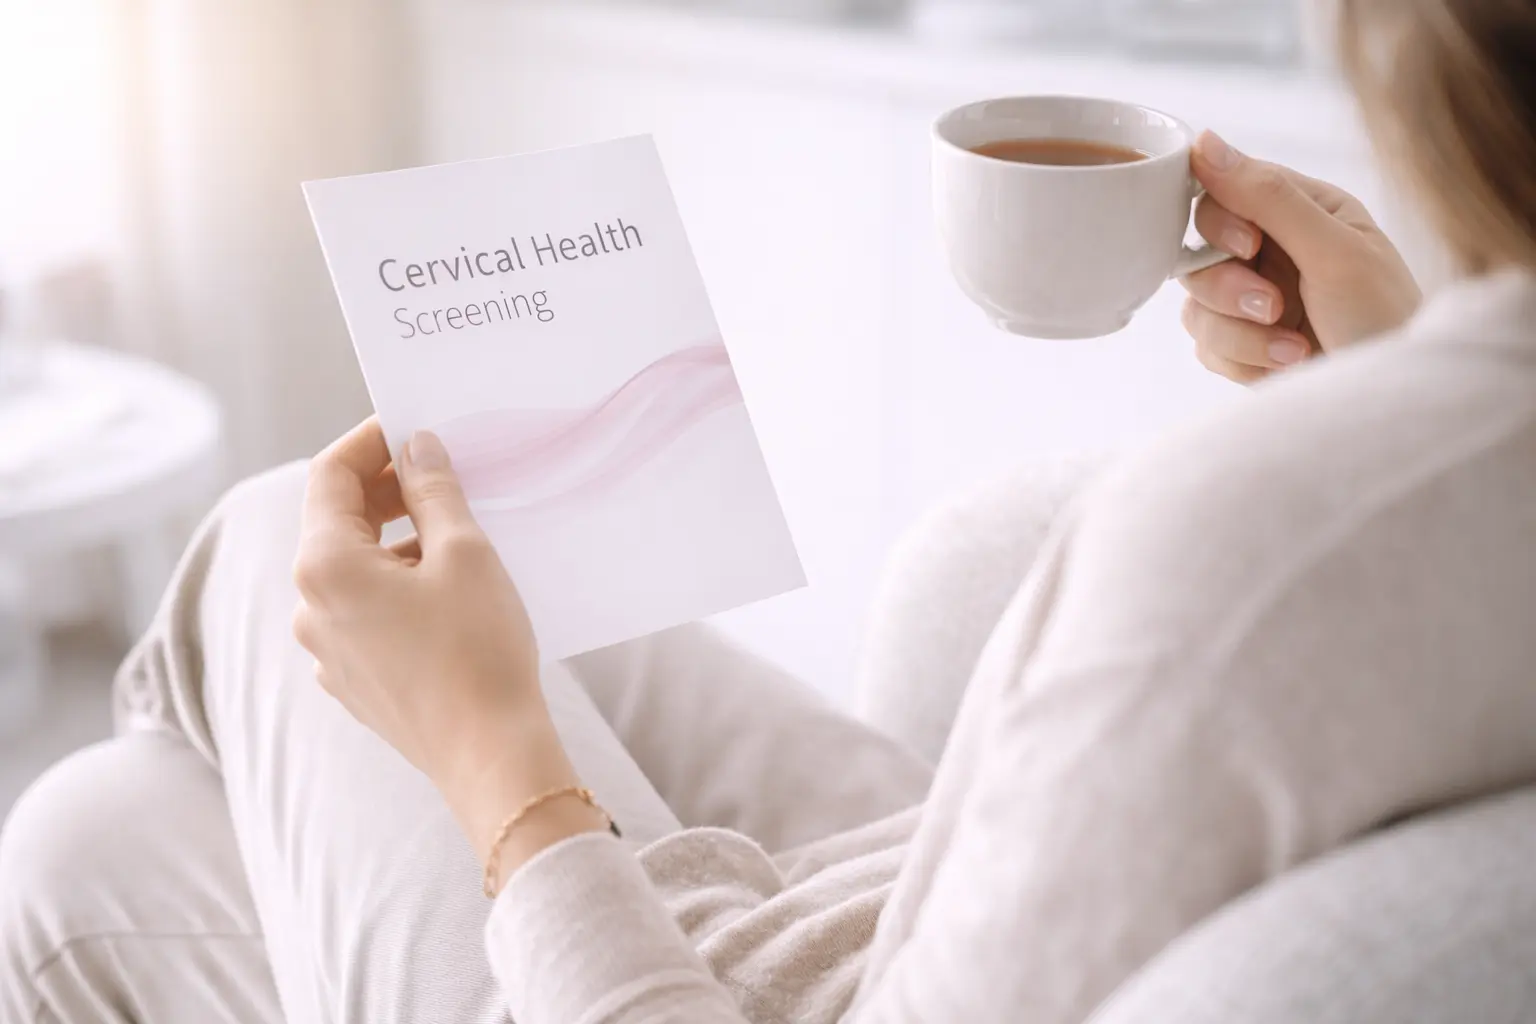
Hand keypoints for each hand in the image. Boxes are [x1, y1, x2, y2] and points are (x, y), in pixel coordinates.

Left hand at [292, 420, 601, 868]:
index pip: (331, 475)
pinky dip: (400, 588)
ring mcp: (328, 650)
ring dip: (399, 543)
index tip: (416, 428)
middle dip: (389, 491)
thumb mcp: (464, 553)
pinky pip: (368, 614)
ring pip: (355, 571)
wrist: (490, 756)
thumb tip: (417, 448)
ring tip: (460, 539)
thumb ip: (433, 490)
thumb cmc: (478, 650)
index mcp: (325, 567)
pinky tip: (451, 595)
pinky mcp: (355, 681)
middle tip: (445, 476)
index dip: (372, 441)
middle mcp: (310, 608)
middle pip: (338, 523)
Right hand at [1180, 131, 1422, 383]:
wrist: (1393, 399)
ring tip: (1295, 351)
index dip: (1219, 221)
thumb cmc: (1385, 318)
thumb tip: (1204, 142)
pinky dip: (1244, 362)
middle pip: (1196, 254)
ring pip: (1196, 306)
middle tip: (1273, 308)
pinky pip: (1206, 347)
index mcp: (1299, 210)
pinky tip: (1287, 368)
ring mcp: (1252, 301)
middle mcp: (1271, 251)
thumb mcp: (1333, 249)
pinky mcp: (1243, 346)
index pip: (1221, 193)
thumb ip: (1268, 196)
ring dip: (1241, 335)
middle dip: (1229, 289)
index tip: (1248, 246)